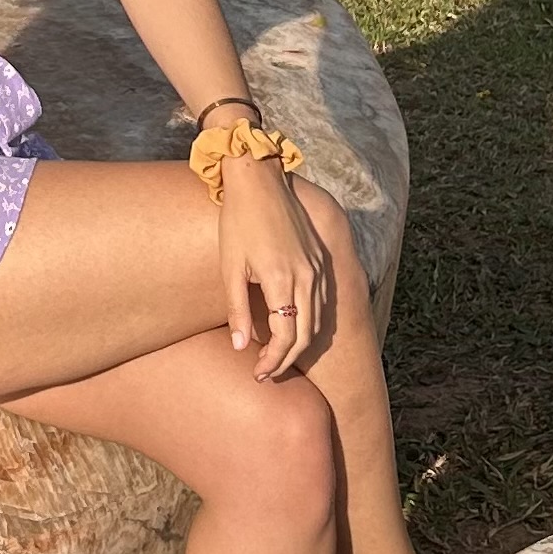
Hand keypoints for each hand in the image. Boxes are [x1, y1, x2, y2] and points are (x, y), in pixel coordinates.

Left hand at [217, 159, 331, 378]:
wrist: (259, 180)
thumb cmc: (238, 221)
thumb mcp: (230, 267)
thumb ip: (236, 310)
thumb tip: (241, 347)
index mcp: (282, 279)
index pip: (287, 336)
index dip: (274, 361)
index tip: (258, 373)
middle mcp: (308, 276)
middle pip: (306, 334)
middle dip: (288, 359)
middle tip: (267, 373)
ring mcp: (318, 266)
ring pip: (318, 319)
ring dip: (301, 343)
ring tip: (279, 356)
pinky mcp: (320, 258)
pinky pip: (322, 300)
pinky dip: (310, 321)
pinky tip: (294, 326)